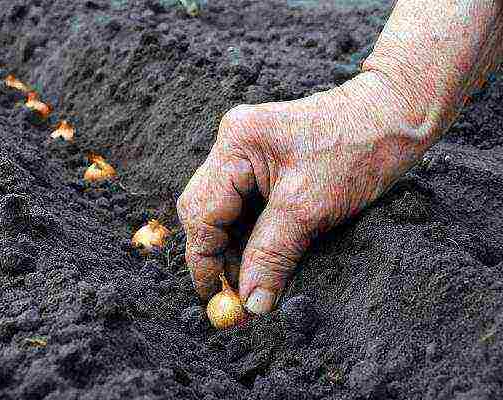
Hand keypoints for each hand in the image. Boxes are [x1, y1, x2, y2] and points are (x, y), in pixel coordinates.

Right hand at [177, 71, 424, 314]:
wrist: (394, 115)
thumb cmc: (358, 148)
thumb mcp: (309, 208)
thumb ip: (272, 255)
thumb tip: (252, 302)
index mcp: (236, 145)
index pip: (200, 211)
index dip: (203, 258)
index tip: (213, 295)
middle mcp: (234, 144)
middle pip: (205, 210)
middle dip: (217, 253)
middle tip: (235, 292)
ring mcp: (248, 151)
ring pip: (225, 210)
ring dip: (235, 246)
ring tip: (253, 279)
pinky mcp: (266, 161)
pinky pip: (246, 203)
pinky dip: (252, 232)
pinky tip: (264, 255)